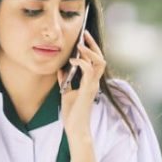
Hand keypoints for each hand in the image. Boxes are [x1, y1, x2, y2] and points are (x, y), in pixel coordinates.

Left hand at [57, 28, 105, 150]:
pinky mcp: (87, 89)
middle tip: (84, 34)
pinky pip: (88, 70)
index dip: (90, 48)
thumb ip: (65, 80)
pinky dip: (81, 62)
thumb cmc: (72, 113)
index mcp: (90, 82)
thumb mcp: (66, 92)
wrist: (75, 127)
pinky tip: (72, 60)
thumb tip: (61, 68)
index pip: (95, 61)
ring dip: (89, 51)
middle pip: (100, 58)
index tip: (83, 38)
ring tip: (80, 44)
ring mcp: (93, 85)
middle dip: (93, 45)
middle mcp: (94, 82)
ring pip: (99, 62)